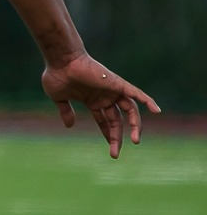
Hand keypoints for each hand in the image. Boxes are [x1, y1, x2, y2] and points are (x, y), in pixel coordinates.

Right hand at [41, 53, 158, 158]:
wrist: (61, 61)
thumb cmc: (57, 75)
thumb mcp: (59, 98)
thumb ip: (65, 111)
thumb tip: (69, 126)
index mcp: (93, 101)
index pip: (105, 121)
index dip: (108, 134)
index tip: (112, 148)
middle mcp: (105, 97)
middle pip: (117, 120)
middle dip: (117, 137)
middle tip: (115, 154)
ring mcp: (112, 91)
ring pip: (130, 111)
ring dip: (134, 126)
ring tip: (135, 142)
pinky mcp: (117, 84)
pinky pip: (137, 93)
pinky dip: (148, 100)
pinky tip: (157, 111)